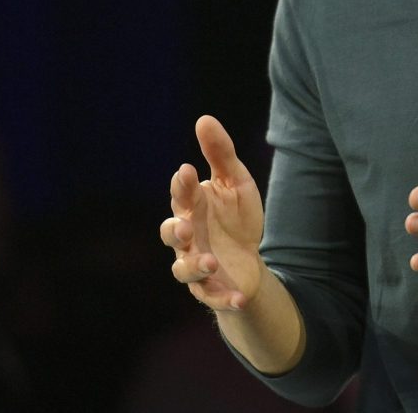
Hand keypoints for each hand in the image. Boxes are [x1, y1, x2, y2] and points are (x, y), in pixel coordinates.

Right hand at [160, 116, 265, 310]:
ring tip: (212, 262)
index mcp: (192, 209)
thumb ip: (220, 154)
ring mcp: (196, 265)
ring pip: (183, 269)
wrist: (248, 261)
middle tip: (185, 227)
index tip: (186, 171)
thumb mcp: (236, 182)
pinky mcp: (211, 290)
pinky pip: (212, 297)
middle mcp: (187, 238)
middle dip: (174, 231)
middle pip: (169, 235)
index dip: (181, 186)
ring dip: (195, 266)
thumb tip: (203, 119)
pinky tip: (241, 297)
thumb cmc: (235, 217)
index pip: (180, 196)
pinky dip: (224, 299)